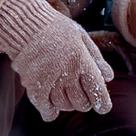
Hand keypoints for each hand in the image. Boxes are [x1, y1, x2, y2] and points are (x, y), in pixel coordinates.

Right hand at [0, 0, 113, 119]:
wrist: (25, 24)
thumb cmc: (55, 28)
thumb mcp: (81, 36)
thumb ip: (96, 57)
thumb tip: (109, 76)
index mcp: (82, 60)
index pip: (97, 90)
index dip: (103, 103)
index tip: (103, 107)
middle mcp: (67, 73)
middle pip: (81, 103)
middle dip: (85, 103)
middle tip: (82, 97)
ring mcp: (50, 80)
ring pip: (64, 106)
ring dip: (67, 105)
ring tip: (66, 96)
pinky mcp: (33, 85)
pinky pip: (45, 107)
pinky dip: (49, 112)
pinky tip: (51, 111)